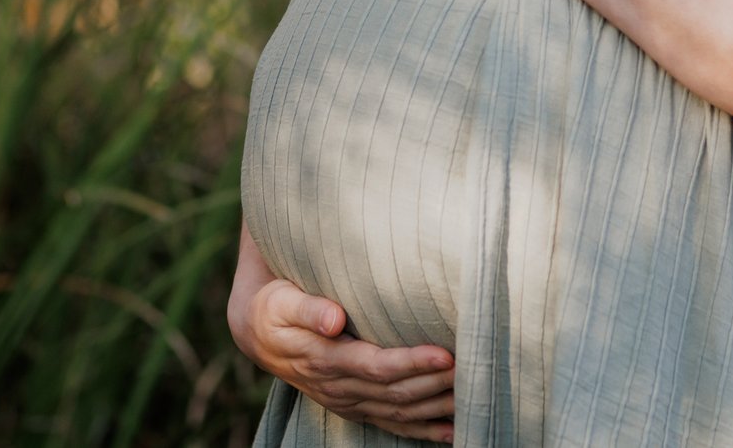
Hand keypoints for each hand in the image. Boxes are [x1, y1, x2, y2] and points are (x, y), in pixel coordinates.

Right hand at [228, 222, 455, 440]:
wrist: (259, 333)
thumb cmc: (276, 307)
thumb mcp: (282, 300)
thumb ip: (308, 307)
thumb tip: (335, 318)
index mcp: (324, 359)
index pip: (376, 366)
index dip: (412, 363)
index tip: (445, 354)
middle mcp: (338, 386)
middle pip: (395, 393)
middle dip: (436, 385)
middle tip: (474, 370)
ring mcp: (347, 400)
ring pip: (397, 413)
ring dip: (435, 409)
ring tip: (472, 399)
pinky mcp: (354, 405)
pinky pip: (390, 424)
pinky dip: (421, 430)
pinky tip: (450, 431)